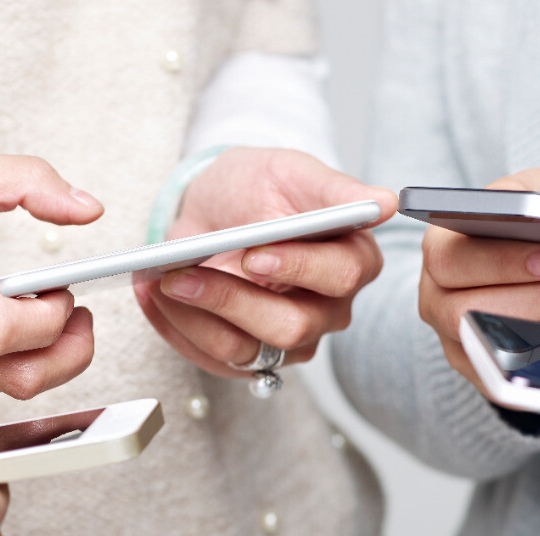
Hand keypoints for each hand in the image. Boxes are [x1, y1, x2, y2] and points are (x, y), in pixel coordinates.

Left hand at [133, 148, 394, 375]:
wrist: (217, 205)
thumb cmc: (261, 186)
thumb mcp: (293, 172)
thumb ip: (337, 190)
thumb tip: (385, 202)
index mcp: (353, 260)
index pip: (340, 276)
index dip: (298, 268)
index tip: (256, 254)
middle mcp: (328, 308)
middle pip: (292, 326)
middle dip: (231, 300)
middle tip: (184, 273)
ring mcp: (290, 339)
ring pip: (248, 350)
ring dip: (196, 318)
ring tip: (163, 282)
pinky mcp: (251, 357)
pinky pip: (213, 359)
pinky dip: (176, 330)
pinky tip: (154, 296)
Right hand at [417, 169, 539, 392]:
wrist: (539, 259)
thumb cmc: (532, 223)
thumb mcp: (534, 190)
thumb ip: (538, 192)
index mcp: (438, 248)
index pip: (450, 260)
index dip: (502, 262)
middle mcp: (434, 297)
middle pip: (467, 311)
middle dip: (533, 297)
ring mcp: (452, 339)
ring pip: (488, 344)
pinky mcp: (477, 370)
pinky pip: (504, 377)